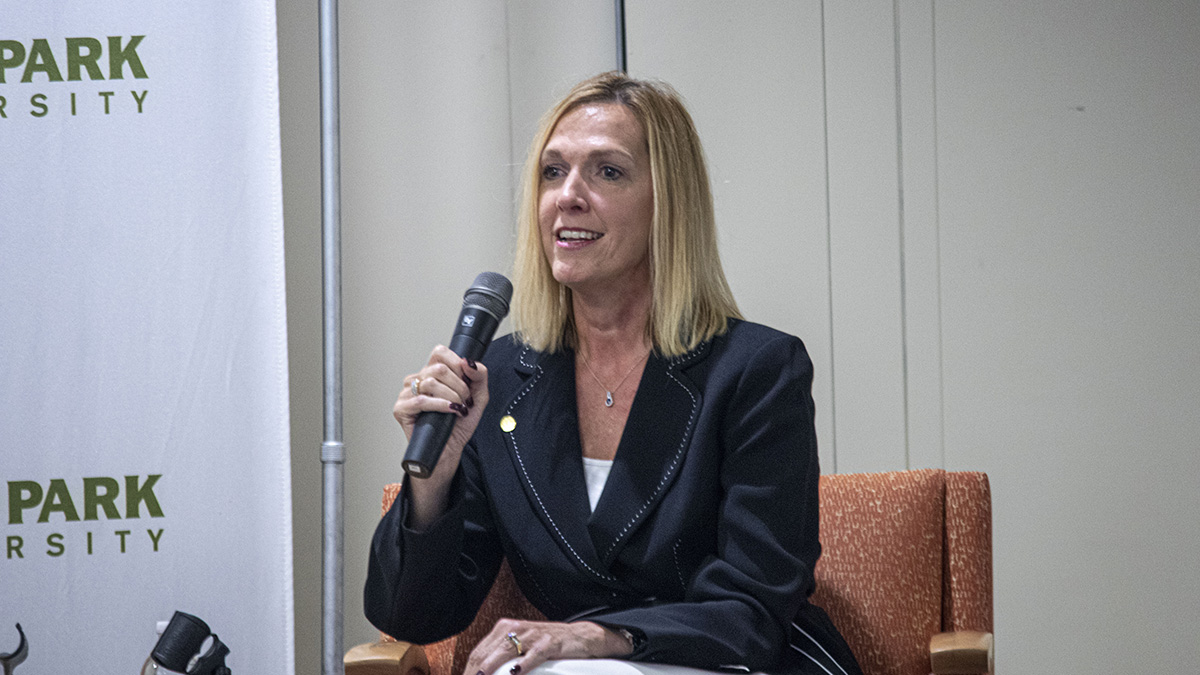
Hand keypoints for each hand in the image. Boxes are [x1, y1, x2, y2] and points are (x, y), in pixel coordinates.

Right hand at [393, 345, 487, 527]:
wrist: (449, 451)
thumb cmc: (458, 426)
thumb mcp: (477, 398)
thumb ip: (479, 376)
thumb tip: (468, 362)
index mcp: (432, 374)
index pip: (440, 353)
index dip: (457, 363)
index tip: (467, 379)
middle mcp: (417, 380)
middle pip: (438, 368)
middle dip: (459, 386)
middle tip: (464, 400)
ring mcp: (406, 394)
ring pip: (431, 382)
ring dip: (452, 396)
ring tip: (457, 409)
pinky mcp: (401, 409)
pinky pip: (421, 400)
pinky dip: (440, 405)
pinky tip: (450, 412)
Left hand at [463, 619, 632, 674]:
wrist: (579, 636)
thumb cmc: (547, 645)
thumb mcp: (521, 647)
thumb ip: (501, 658)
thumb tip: (482, 673)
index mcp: (504, 629)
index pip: (478, 653)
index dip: (468, 670)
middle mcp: (515, 628)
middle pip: (486, 654)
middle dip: (477, 673)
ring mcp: (532, 634)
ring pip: (504, 652)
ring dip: (490, 671)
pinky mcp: (548, 642)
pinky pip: (532, 655)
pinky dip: (521, 667)